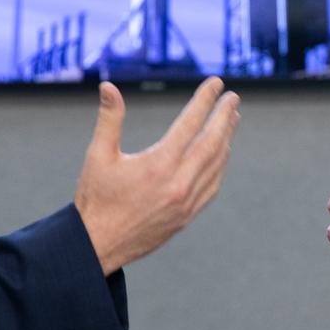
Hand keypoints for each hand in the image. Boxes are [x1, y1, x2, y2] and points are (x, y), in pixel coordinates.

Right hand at [75, 76, 239, 275]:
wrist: (98, 246)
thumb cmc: (96, 198)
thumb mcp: (97, 155)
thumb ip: (109, 119)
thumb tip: (108, 86)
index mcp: (158, 165)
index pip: (190, 123)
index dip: (205, 100)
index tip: (216, 83)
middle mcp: (178, 183)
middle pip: (212, 142)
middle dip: (225, 116)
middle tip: (233, 97)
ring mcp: (186, 202)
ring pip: (216, 164)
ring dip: (226, 138)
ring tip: (232, 119)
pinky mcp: (187, 216)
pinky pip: (212, 185)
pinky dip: (221, 164)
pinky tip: (222, 153)